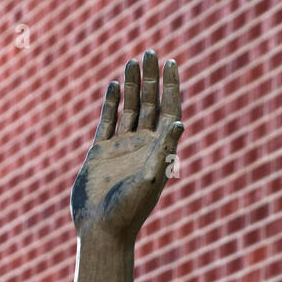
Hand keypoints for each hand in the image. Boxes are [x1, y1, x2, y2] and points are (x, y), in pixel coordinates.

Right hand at [70, 50, 183, 242]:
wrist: (102, 230)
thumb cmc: (129, 210)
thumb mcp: (150, 178)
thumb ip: (165, 149)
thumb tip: (180, 122)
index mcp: (159, 151)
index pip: (169, 111)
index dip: (172, 87)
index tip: (172, 62)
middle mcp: (143, 147)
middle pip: (151, 105)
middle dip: (152, 79)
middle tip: (150, 52)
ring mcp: (122, 148)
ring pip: (130, 109)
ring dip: (133, 86)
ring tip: (133, 61)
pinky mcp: (101, 152)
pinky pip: (108, 121)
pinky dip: (112, 103)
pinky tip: (115, 85)